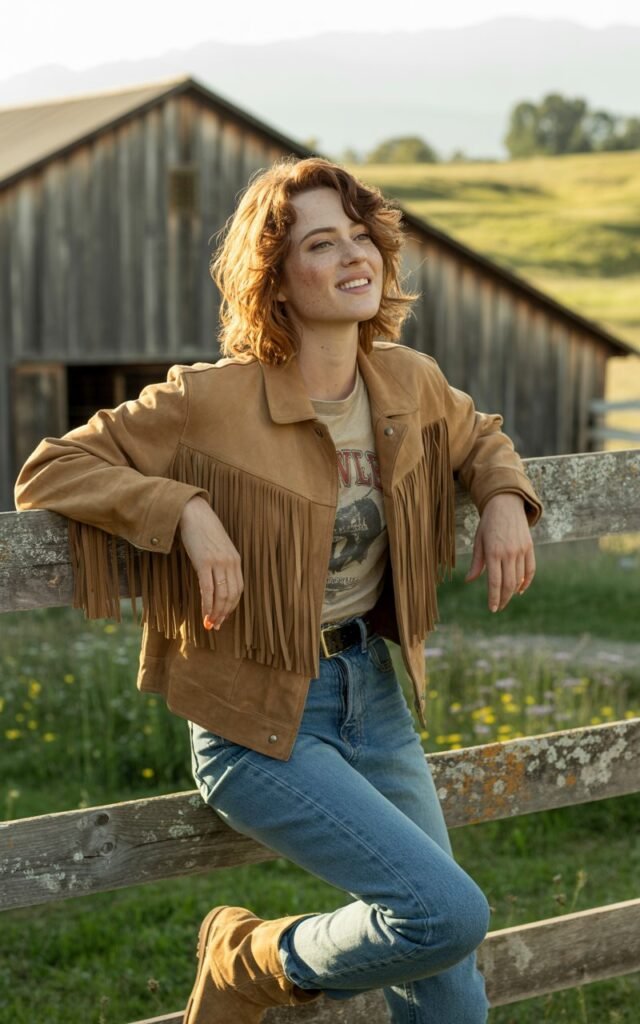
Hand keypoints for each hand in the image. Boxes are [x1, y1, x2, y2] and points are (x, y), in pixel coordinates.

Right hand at [179, 496, 243, 629]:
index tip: (223, 617)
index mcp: (236, 560)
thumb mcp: (218, 547)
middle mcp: (230, 562)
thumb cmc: (202, 530)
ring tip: (209, 623)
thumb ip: (221, 563)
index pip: (238, 589)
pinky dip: (207, 605)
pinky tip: (204, 613)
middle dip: (224, 614)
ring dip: (216, 613)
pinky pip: (208, 589)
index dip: (231, 606)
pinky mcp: (204, 562)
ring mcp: (218, 562)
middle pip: (231, 595)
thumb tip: (216, 581)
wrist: (192, 512)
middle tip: (215, 625)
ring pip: (221, 595)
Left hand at [465, 493, 535, 612]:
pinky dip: (526, 582)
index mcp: (493, 552)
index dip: (494, 597)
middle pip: (508, 584)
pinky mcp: (529, 547)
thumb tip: (469, 580)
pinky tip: (520, 589)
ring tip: (506, 598)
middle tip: (498, 607)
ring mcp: (521, 550)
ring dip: (513, 592)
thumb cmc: (488, 524)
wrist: (505, 504)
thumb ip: (477, 563)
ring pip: (519, 579)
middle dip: (503, 599)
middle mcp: (508, 553)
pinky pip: (530, 569)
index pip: (495, 582)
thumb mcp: (479, 541)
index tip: (492, 608)